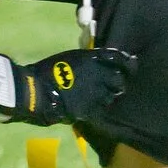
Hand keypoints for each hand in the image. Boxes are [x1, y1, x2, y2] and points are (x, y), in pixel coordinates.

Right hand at [13, 47, 135, 125]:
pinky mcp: (91, 109)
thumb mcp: (69, 57)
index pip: (119, 58)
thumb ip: (86, 60)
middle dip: (118, 81)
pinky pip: (103, 110)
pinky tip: (97, 110)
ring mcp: (97, 92)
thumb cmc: (47, 71)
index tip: (131, 63)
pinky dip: (101, 109)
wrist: (36, 91)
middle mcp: (99, 74)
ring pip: (113, 95)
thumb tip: (97, 62)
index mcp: (93, 58)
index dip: (127, 61)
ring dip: (110, 95)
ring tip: (104, 97)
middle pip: (119, 78)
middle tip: (115, 85)